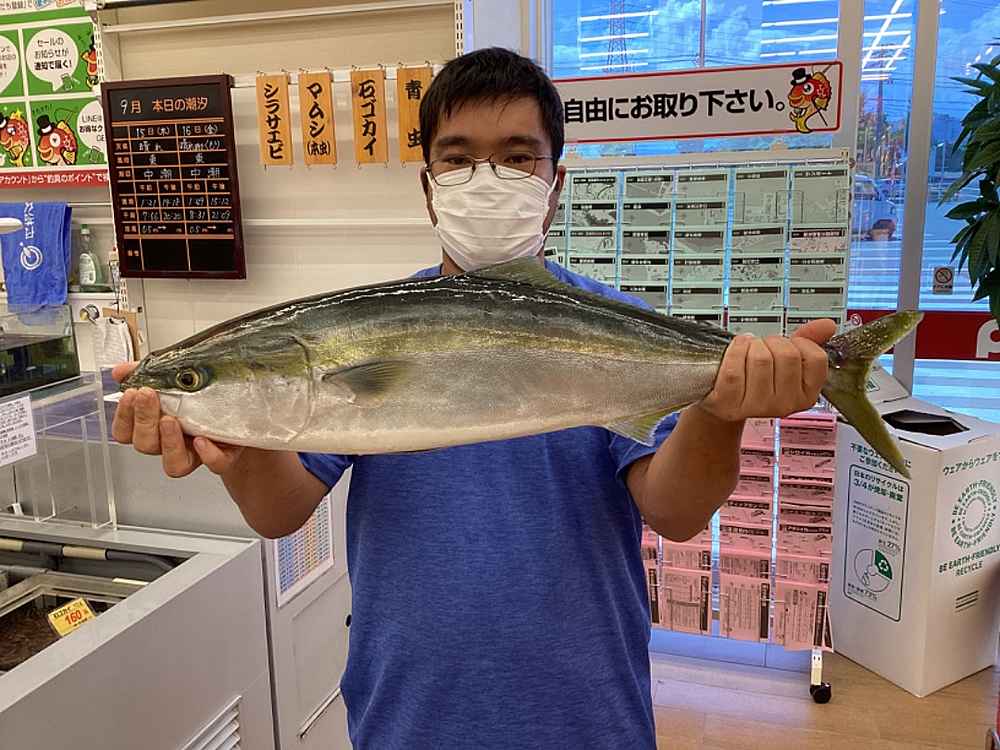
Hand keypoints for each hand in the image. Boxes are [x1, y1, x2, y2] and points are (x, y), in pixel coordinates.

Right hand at [111, 362, 243, 477]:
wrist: (237, 405)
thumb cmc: (200, 394)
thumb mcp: (171, 377)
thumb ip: (144, 372)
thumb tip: (121, 371)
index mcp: (154, 427)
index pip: (126, 432)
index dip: (124, 417)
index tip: (130, 394)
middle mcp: (171, 444)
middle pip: (146, 445)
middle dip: (143, 419)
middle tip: (148, 395)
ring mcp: (196, 453)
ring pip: (174, 464)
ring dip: (169, 442)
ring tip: (170, 420)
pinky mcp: (223, 456)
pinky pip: (215, 464)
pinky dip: (208, 455)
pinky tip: (202, 440)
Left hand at [696, 319, 835, 421]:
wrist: (722, 397)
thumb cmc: (755, 377)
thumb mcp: (784, 360)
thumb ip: (808, 341)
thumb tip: (827, 325)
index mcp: (806, 394)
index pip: (816, 357)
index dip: (799, 343)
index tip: (788, 345)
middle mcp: (785, 405)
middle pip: (787, 355)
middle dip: (772, 342)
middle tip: (763, 347)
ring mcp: (758, 407)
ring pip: (761, 358)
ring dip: (751, 346)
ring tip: (747, 352)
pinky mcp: (730, 404)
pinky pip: (735, 368)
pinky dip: (734, 351)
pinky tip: (735, 352)